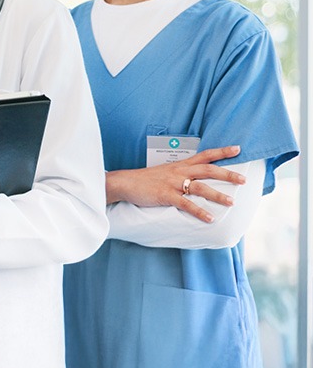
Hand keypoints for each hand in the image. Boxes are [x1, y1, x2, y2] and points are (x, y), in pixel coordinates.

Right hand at [106, 145, 245, 222]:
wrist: (125, 182)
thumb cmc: (145, 179)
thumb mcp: (165, 172)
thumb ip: (181, 174)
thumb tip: (195, 181)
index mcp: (180, 165)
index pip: (204, 155)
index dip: (221, 152)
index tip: (238, 149)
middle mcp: (179, 171)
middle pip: (208, 170)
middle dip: (227, 174)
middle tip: (243, 180)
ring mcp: (173, 183)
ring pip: (200, 187)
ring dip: (217, 195)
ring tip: (231, 202)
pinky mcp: (166, 195)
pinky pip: (186, 204)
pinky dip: (199, 211)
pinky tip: (209, 218)